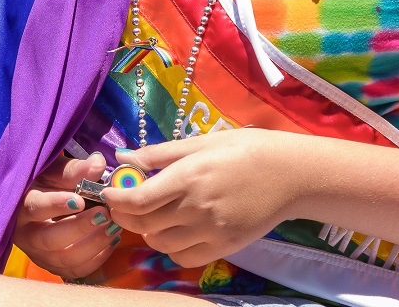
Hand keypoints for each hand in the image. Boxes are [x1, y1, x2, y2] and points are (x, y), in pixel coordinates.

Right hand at [13, 153, 123, 279]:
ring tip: (113, 226)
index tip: (80, 200)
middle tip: (104, 214)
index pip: (35, 208)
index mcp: (22, 207)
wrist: (44, 200)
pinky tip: (112, 240)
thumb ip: (74, 169)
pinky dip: (97, 258)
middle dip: (79, 228)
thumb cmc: (48, 182)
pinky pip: (76, 271)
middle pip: (49, 239)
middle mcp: (27, 235)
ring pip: (64, 259)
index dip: (56, 205)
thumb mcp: (55, 171)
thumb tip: (98, 164)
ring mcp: (40, 255)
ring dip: (92, 244)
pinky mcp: (55, 266)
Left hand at [104, 130, 300, 267]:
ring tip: (155, 214)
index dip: (116, 199)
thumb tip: (124, 157)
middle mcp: (196, 207)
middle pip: (144, 222)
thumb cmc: (246, 149)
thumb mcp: (204, 141)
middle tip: (127, 202)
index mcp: (189, 175)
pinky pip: (182, 257)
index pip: (138, 199)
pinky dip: (171, 247)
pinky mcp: (223, 247)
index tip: (108, 192)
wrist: (290, 173)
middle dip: (127, 214)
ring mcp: (210, 231)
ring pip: (160, 243)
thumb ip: (161, 153)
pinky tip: (176, 230)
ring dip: (148, 230)